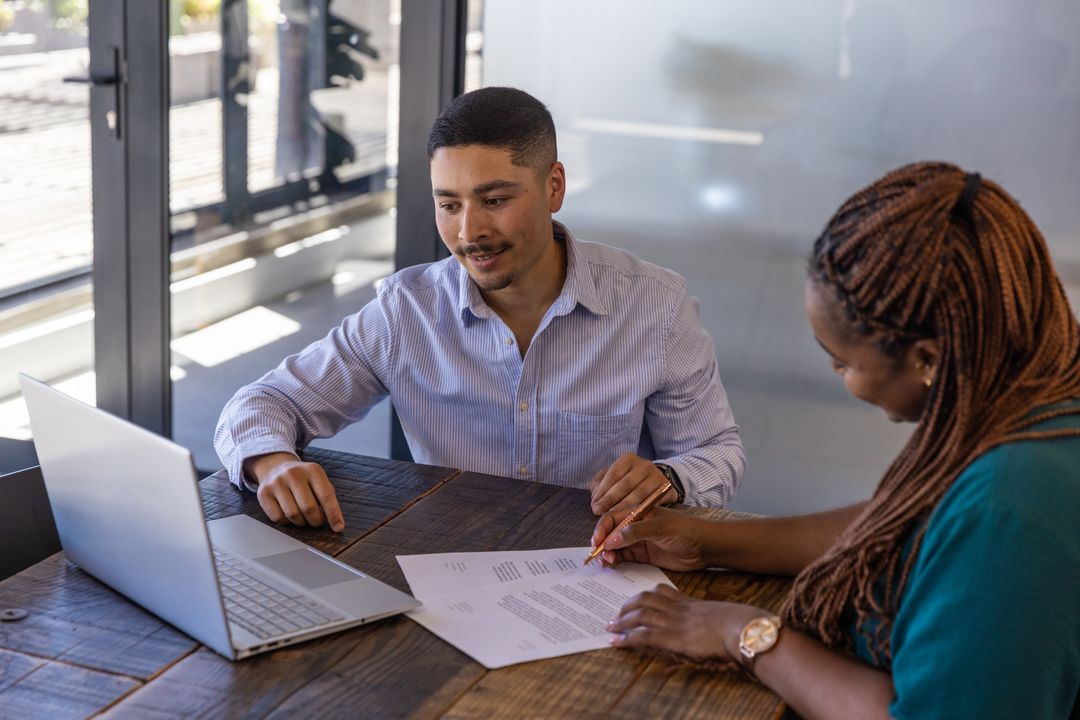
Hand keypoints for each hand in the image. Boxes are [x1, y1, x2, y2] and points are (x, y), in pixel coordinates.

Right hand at [247, 452, 344, 531]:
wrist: (276, 467)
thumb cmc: (303, 479)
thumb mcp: (318, 480)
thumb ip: (327, 497)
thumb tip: (335, 522)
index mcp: (312, 470)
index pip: (326, 495)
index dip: (333, 514)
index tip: (338, 528)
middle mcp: (293, 474)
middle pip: (309, 508)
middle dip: (316, 520)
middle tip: (317, 521)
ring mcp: (277, 483)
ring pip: (293, 514)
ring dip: (301, 522)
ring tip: (303, 517)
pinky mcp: (263, 493)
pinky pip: (278, 518)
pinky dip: (286, 522)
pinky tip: (289, 514)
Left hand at [590, 453, 677, 514]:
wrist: (657, 481)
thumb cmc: (630, 480)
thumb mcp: (615, 477)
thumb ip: (601, 483)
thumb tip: (595, 496)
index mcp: (628, 459)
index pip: (613, 474)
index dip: (602, 491)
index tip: (594, 505)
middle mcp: (644, 465)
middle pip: (625, 484)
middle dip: (610, 500)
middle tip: (599, 512)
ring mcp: (657, 476)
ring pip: (638, 494)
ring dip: (624, 507)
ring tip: (614, 518)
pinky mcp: (667, 489)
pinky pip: (653, 502)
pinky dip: (641, 511)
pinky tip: (632, 520)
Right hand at [590, 506, 709, 570]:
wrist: (704, 547)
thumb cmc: (685, 531)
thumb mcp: (660, 528)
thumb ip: (635, 533)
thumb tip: (611, 540)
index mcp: (638, 512)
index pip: (613, 518)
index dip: (602, 529)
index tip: (597, 542)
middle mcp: (636, 526)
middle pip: (611, 533)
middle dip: (602, 543)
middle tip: (601, 556)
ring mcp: (639, 541)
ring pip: (615, 547)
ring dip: (608, 554)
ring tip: (606, 562)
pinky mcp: (643, 555)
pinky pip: (624, 557)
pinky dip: (615, 561)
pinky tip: (612, 565)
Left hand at [606, 585, 761, 660]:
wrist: (739, 627)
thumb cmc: (737, 623)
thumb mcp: (721, 614)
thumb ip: (712, 616)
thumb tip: (716, 623)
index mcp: (689, 601)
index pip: (661, 591)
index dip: (646, 594)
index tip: (637, 598)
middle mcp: (677, 608)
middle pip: (645, 599)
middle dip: (628, 605)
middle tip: (617, 613)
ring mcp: (673, 621)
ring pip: (640, 614)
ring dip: (621, 621)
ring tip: (610, 626)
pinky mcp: (672, 637)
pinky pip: (643, 635)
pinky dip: (626, 639)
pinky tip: (616, 642)